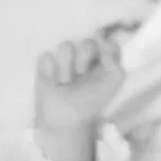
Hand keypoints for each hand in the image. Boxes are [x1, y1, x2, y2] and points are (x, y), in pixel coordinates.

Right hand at [32, 34, 124, 160]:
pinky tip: (53, 82)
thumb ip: (116, 67)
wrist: (67, 119)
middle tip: (82, 74)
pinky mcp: (44, 63)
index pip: (106, 41)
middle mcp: (82, 54)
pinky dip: (50, 70)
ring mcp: (63, 57)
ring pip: (66, 46)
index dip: (106, 46)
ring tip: (66, 82)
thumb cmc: (90, 101)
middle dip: (85, 59)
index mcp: (100, 58)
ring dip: (67, 67)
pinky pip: (46, 56)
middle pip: (87, 42)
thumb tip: (106, 46)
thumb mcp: (110, 86)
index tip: (104, 58)